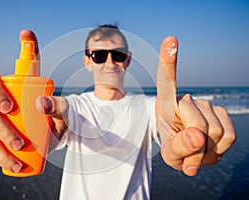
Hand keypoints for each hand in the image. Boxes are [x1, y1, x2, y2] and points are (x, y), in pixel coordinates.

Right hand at [0, 30, 67, 172]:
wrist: (55, 140)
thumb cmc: (58, 120)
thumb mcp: (64, 114)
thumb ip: (58, 106)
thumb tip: (40, 104)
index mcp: (25, 86)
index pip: (23, 64)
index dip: (26, 45)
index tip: (27, 33)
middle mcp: (7, 96)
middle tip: (10, 110)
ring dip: (0, 131)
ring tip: (20, 145)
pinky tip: (13, 163)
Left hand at [155, 36, 235, 175]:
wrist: (190, 153)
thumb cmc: (174, 148)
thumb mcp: (170, 154)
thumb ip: (178, 147)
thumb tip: (197, 136)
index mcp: (167, 104)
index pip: (167, 82)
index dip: (169, 62)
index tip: (171, 41)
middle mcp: (187, 100)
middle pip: (199, 126)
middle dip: (195, 148)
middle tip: (186, 154)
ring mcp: (206, 105)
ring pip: (216, 132)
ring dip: (207, 151)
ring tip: (196, 150)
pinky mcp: (222, 114)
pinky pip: (230, 136)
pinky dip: (220, 149)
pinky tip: (209, 147)